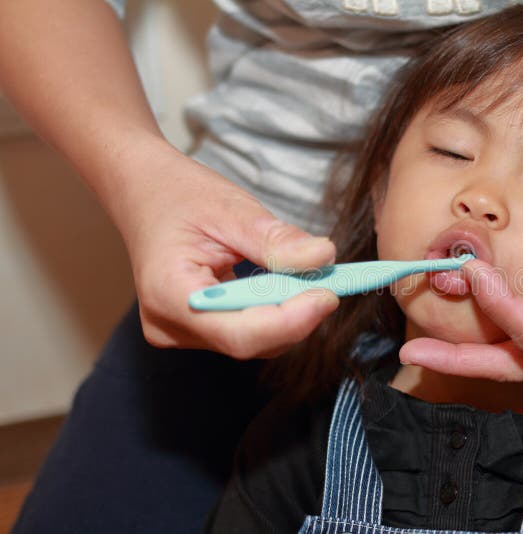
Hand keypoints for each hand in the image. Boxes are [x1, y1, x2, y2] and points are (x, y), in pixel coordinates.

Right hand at [111, 137, 338, 358]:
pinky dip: (275, 310)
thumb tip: (323, 258)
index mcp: (168, 294)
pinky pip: (247, 330)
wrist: (143, 191)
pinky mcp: (197, 329)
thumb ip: (275, 240)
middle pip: (250, 341)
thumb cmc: (178, 195)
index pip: (239, 332)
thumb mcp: (231, 209)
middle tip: (332, 280)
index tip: (327, 295)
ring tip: (307, 275)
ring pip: (254, 340)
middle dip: (297, 314)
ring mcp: (181, 331)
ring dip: (289, 312)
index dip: (290, 321)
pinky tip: (285, 283)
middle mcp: (171, 325)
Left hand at [399, 207, 522, 379]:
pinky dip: (490, 339)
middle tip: (414, 353)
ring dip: (469, 356)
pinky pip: (522, 344)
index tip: (474, 271)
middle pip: (515, 365)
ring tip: (423, 348)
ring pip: (514, 360)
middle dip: (462, 362)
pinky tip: (464, 328)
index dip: (503, 307)